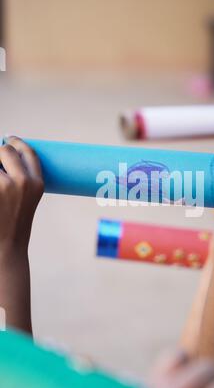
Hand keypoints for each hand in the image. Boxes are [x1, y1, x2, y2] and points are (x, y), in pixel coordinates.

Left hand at [0, 136, 43, 254]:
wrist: (5, 249)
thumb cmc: (13, 225)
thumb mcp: (26, 200)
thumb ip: (20, 178)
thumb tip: (4, 151)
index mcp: (37, 183)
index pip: (28, 152)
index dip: (16, 142)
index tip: (8, 139)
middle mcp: (23, 182)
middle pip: (5, 151)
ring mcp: (4, 186)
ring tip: (0, 187)